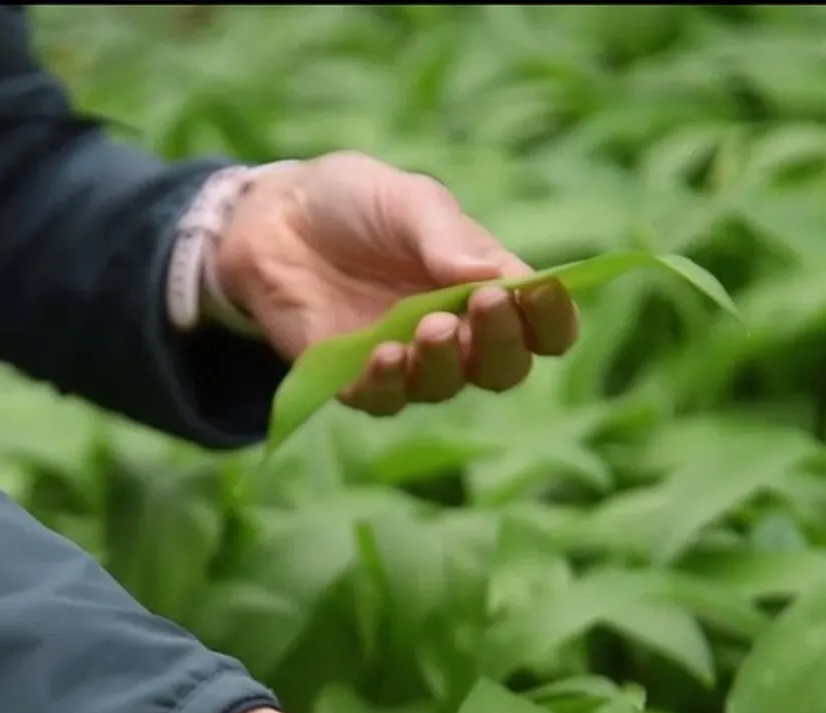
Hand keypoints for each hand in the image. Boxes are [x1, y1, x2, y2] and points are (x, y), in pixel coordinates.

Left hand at [212, 151, 578, 415]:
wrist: (273, 219)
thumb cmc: (354, 203)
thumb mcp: (406, 200)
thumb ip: (447, 237)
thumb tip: (493, 277)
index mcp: (484, 286)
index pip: (542, 324)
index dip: (552, 317)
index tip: (540, 291)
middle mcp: (455, 333)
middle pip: (504, 367)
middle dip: (503, 342)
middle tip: (483, 305)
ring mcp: (406, 360)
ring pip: (446, 386)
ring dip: (445, 362)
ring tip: (429, 326)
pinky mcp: (354, 379)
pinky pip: (384, 400)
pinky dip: (389, 383)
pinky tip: (383, 354)